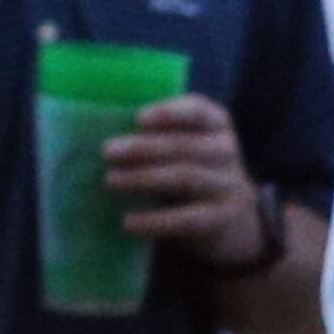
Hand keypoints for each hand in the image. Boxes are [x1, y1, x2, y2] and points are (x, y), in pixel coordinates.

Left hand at [100, 91, 272, 267]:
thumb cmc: (193, 171)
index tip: (137, 118)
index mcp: (216, 124)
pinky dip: (154, 221)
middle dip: (144, 148)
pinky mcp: (220, 220)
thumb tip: (101, 132)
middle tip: (107, 151)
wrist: (232, 221)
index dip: (169, 113)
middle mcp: (227, 152)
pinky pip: (186, 219)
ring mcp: (228, 187)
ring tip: (110, 180)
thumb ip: (158, 137)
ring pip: (185, 178)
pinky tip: (128, 222)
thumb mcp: (185, 148)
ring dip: (144, 178)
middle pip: (185, 146)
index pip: (198, 111)